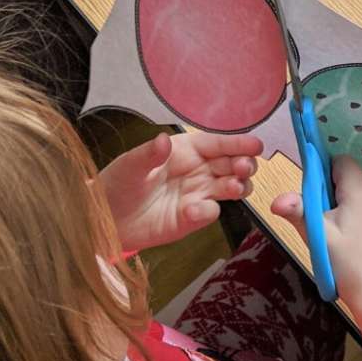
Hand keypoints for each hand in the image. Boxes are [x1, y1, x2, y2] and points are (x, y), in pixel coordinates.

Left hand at [100, 132, 262, 251]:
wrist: (105, 220)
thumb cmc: (117, 184)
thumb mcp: (129, 166)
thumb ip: (148, 154)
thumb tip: (164, 141)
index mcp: (185, 150)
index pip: (218, 144)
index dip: (238, 144)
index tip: (256, 145)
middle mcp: (198, 170)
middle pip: (231, 165)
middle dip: (244, 165)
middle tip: (244, 168)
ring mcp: (199, 194)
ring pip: (231, 187)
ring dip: (238, 186)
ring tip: (234, 188)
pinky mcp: (193, 218)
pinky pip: (210, 213)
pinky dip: (207, 211)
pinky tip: (194, 210)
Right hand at [271, 155, 361, 314]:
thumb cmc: (349, 264)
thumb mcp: (318, 237)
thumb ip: (298, 212)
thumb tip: (277, 199)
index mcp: (360, 191)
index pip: (341, 161)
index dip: (322, 170)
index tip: (311, 192)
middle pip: (348, 180)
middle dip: (329, 193)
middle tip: (319, 220)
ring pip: (357, 198)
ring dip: (341, 209)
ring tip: (333, 237)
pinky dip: (355, 222)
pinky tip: (349, 247)